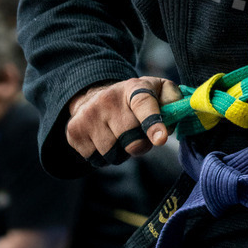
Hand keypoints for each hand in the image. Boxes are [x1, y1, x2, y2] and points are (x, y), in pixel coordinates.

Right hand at [66, 76, 180, 163]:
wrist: (95, 94)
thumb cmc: (136, 98)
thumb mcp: (157, 89)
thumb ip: (172, 100)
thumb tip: (173, 122)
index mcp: (133, 87)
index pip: (144, 104)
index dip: (153, 122)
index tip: (160, 139)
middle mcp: (108, 99)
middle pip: (132, 140)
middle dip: (140, 145)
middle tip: (139, 135)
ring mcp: (89, 115)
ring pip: (113, 154)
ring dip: (121, 152)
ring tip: (120, 135)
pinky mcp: (74, 131)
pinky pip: (96, 160)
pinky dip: (104, 157)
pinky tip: (104, 139)